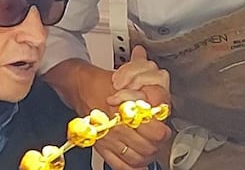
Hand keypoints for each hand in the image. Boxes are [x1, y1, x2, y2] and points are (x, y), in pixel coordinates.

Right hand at [94, 46, 170, 169]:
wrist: (82, 87)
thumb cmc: (103, 84)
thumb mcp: (128, 85)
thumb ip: (146, 98)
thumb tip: (160, 109)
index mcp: (126, 112)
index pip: (155, 133)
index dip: (163, 131)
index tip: (163, 128)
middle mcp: (116, 129)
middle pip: (148, 148)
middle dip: (156, 144)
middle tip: (157, 137)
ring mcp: (109, 140)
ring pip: (137, 159)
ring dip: (147, 156)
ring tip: (149, 147)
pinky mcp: (101, 147)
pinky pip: (120, 165)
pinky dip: (132, 167)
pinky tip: (138, 162)